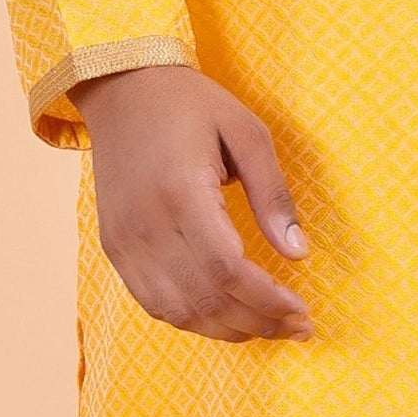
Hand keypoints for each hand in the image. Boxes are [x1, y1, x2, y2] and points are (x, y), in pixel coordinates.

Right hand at [71, 63, 314, 342]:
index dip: (267, 300)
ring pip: (177, 311)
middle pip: (205, 298)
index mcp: (181, 192)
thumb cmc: (190, 103)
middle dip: (257, 322)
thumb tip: (298, 253)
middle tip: (297, 327)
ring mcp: (124, 241)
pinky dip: (191, 318)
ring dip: (226, 329)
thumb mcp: (246, 131)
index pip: (228, 270)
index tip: (303, 312)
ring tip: (267, 327)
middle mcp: (146, 225)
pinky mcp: (114, 246)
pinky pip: (152, 301)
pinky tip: (224, 316)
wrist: (122, 88)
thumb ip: (273, 194)